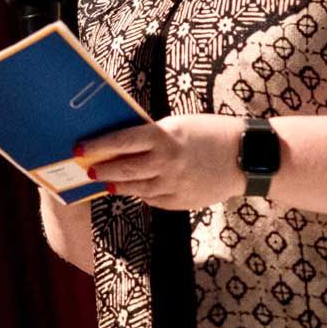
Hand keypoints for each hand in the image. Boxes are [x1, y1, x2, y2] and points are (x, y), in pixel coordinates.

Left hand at [76, 114, 246, 209]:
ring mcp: (173, 186)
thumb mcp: (179, 125)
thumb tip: (125, 142)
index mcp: (164, 137)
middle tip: (87, 169)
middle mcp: (166, 163)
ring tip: (105, 181)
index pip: (122, 141)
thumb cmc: (211, 132)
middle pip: (123, 170)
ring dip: (117, 185)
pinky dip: (143, 193)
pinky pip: (154, 199)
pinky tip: (137, 187)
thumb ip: (154, 135)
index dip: (98, 145)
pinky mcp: (181, 202)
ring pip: (135, 189)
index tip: (80, 147)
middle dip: (101, 170)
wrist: (246, 157)